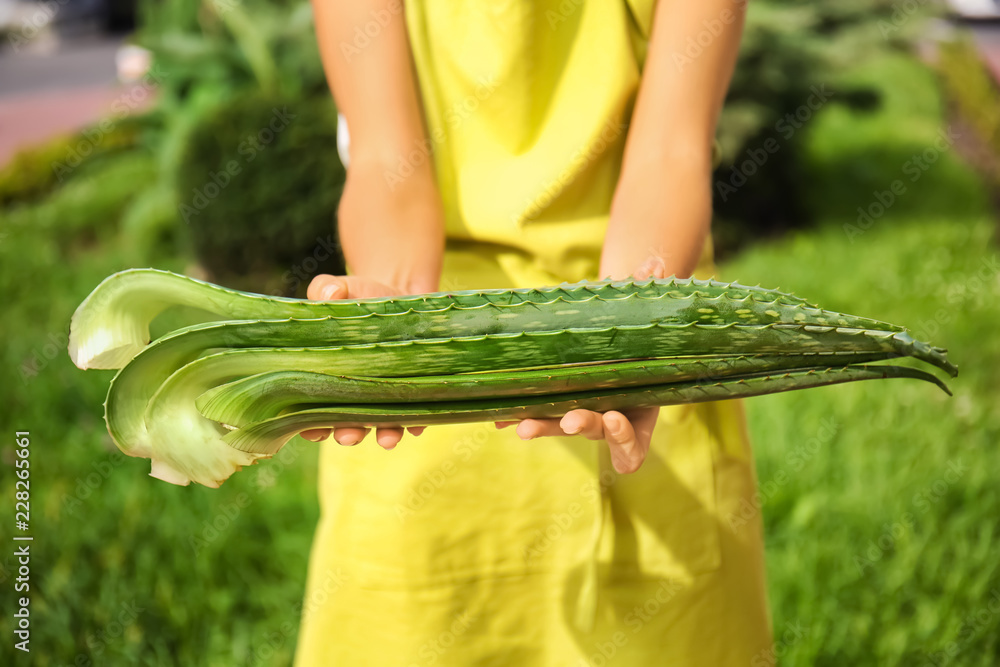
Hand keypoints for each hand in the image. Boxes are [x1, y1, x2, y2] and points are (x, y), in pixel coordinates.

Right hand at [299, 274, 425, 449]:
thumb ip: (326, 289)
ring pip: (383, 425)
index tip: (309, 430)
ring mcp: (385, 397)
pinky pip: (418, 414)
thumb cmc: (360, 297)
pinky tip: (417, 424)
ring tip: (386, 438)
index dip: (308, 424)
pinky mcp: (415, 392)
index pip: (311, 409)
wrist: (401, 297)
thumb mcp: (341, 288)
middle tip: (346, 435)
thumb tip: (329, 294)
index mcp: (326, 378)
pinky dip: (418, 421)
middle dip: (347, 433)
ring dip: (384, 434)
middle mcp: (354, 395)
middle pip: (347, 424)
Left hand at [496, 256, 670, 473]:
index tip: (617, 418)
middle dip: (582, 425)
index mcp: (638, 415)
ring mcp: (581, 416)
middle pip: (595, 434)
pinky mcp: (554, 407)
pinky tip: (500, 416)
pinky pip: (538, 416)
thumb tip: (653, 265)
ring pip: (561, 428)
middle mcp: (608, 422)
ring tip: (522, 426)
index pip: (633, 444)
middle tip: (569, 420)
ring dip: (544, 427)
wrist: (618, 334)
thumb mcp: (644, 317)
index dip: (625, 440)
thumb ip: (647, 297)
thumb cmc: (639, 332)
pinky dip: (519, 416)